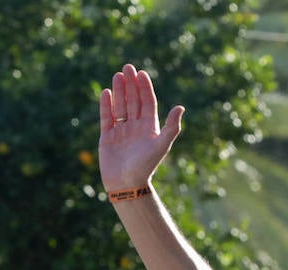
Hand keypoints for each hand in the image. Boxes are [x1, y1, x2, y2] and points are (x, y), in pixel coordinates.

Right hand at [99, 64, 184, 192]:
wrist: (127, 184)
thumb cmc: (146, 166)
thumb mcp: (161, 145)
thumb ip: (172, 127)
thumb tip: (181, 107)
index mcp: (150, 128)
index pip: (148, 103)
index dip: (145, 88)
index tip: (142, 73)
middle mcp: (136, 128)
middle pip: (133, 101)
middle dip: (131, 85)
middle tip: (128, 67)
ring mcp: (121, 131)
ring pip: (120, 106)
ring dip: (119, 91)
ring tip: (118, 75)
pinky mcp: (108, 137)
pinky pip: (107, 118)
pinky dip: (106, 105)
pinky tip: (106, 92)